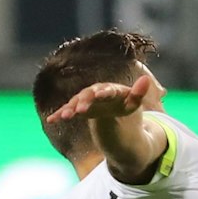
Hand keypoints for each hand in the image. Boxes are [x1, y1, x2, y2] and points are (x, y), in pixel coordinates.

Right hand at [44, 73, 163, 124]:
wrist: (113, 107)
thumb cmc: (124, 104)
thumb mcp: (133, 102)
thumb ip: (139, 92)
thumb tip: (146, 79)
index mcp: (110, 89)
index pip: (107, 90)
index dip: (103, 92)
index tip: (100, 95)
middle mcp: (95, 92)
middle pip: (88, 95)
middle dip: (84, 101)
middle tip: (80, 109)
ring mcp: (85, 100)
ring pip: (76, 102)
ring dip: (70, 108)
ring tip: (65, 117)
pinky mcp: (77, 108)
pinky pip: (67, 110)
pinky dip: (59, 114)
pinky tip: (51, 120)